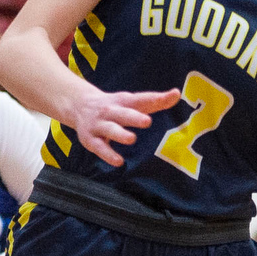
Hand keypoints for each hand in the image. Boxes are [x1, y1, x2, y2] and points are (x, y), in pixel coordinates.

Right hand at [62, 84, 179, 167]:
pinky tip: (119, 162)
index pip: (141, 99)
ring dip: (120, 134)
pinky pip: (99, 147)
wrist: (79, 105)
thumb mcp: (132, 102)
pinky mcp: (91, 139)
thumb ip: (155, 101)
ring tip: (131, 139)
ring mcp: (99, 125)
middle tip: (147, 121)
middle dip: (134, 117)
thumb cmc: (115, 107)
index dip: (156, 98)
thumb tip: (177, 94)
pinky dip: (108, 155)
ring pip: (110, 129)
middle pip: (123, 114)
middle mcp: (111, 111)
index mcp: (123, 101)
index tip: (172, 96)